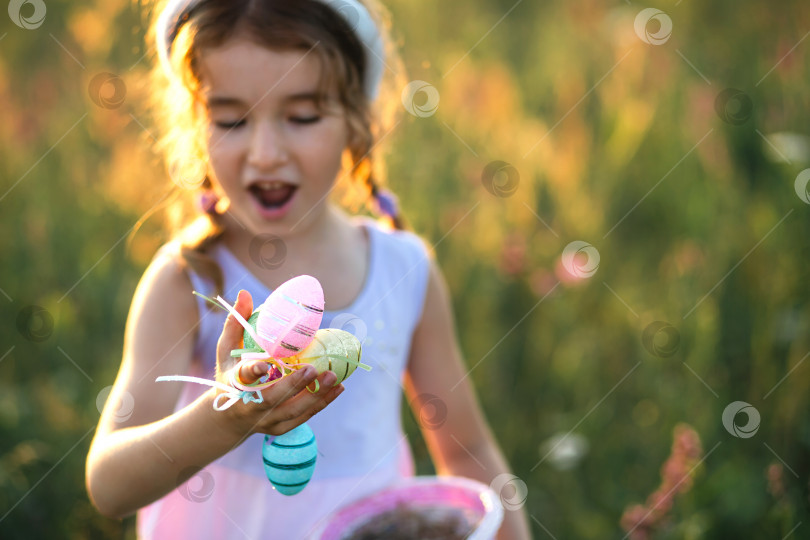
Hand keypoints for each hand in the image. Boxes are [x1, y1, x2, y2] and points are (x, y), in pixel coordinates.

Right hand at [213, 290, 343, 436]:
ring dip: (315, 396)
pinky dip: (322, 403)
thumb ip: (235, 323)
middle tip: (312, 370)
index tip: (264, 364)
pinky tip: (338, 387)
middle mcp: (249, 407)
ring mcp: (266, 421)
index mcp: (234, 385)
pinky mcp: (280, 428)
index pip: (242, 379)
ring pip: (292, 411)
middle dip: (293, 386)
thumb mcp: (225, 350)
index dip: (253, 372)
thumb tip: (245, 293)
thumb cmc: (229, 376)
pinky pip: (304, 417)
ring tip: (333, 377)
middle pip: (272, 400)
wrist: (228, 419)